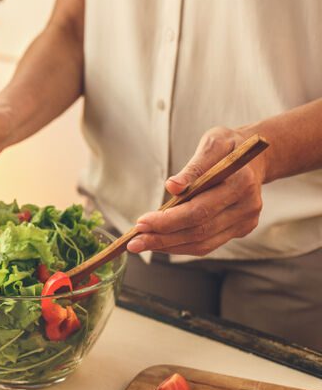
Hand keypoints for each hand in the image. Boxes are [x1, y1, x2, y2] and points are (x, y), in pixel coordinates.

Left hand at [127, 127, 266, 255]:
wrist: (255, 157)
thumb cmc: (228, 147)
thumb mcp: (212, 143)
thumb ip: (193, 167)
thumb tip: (172, 186)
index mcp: (242, 182)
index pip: (200, 209)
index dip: (168, 220)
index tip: (141, 222)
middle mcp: (247, 206)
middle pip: (199, 230)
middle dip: (162, 238)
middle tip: (134, 241)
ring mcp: (246, 221)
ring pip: (203, 243)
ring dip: (169, 246)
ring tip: (142, 243)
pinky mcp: (240, 230)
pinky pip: (207, 244)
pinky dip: (181, 245)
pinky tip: (160, 242)